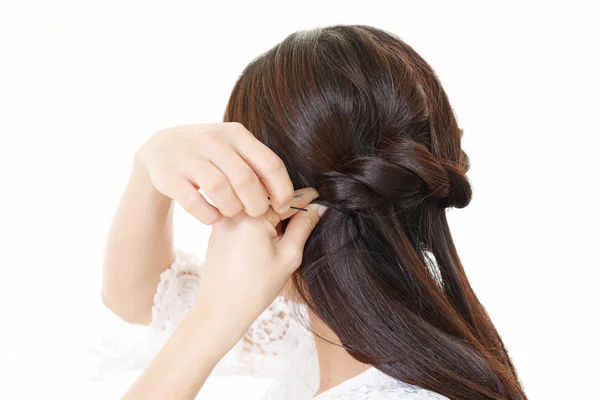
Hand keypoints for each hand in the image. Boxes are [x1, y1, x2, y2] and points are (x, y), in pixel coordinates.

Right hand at [135, 123, 294, 223]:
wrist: (162, 147)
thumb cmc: (211, 154)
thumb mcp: (234, 149)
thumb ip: (258, 166)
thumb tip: (288, 197)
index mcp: (236, 134)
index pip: (270, 164)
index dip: (282, 190)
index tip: (284, 207)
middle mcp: (213, 141)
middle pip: (245, 179)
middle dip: (257, 204)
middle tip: (257, 214)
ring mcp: (189, 156)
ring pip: (219, 189)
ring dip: (232, 209)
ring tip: (233, 213)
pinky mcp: (169, 175)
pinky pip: (193, 201)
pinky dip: (208, 214)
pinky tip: (213, 217)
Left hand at [194, 188, 325, 340]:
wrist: (221, 309)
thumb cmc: (256, 288)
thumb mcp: (288, 256)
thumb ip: (304, 227)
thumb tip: (319, 208)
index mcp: (252, 214)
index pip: (287, 198)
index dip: (308, 200)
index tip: (322, 199)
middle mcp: (234, 210)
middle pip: (270, 198)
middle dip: (289, 207)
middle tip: (305, 222)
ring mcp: (223, 218)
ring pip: (256, 206)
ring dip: (273, 215)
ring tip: (283, 236)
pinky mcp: (217, 228)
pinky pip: (243, 215)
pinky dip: (257, 222)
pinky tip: (264, 243)